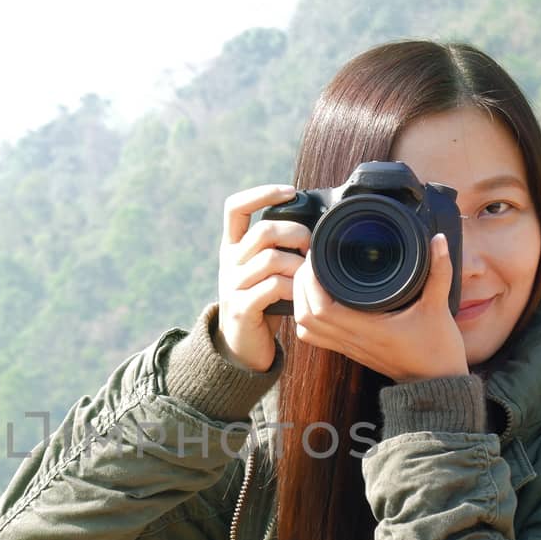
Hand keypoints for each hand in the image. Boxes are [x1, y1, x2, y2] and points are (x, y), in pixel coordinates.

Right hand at [216, 183, 310, 372]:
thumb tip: (312, 225)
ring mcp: (232, 286)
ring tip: (308, 277)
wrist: (243, 347)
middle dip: (295, 234)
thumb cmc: (263, 304)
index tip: (289, 192)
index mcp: (232, 248)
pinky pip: (273, 287)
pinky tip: (299, 296)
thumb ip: (276, 248)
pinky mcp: (242, 307)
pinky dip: (293, 289)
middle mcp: (228, 263)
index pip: (235, 207)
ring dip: (299, 266)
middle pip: (262, 232)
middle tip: (312, 247)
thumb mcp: (265, 271)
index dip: (261, 194)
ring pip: (271, 259)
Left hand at [293, 232, 468, 381]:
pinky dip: (309, 317)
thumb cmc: (437, 349)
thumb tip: (438, 239)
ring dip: (300, 302)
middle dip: (300, 286)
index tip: (316, 257)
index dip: (311, 282)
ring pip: (306, 329)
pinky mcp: (350, 350)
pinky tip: (318, 298)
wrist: (437, 384)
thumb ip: (440, 271)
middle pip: (305, 316)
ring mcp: (349, 347)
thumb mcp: (439, 307)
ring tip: (309, 277)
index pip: (322, 308)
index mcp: (369, 329)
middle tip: (310, 261)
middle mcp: (354, 340)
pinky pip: (317, 336)